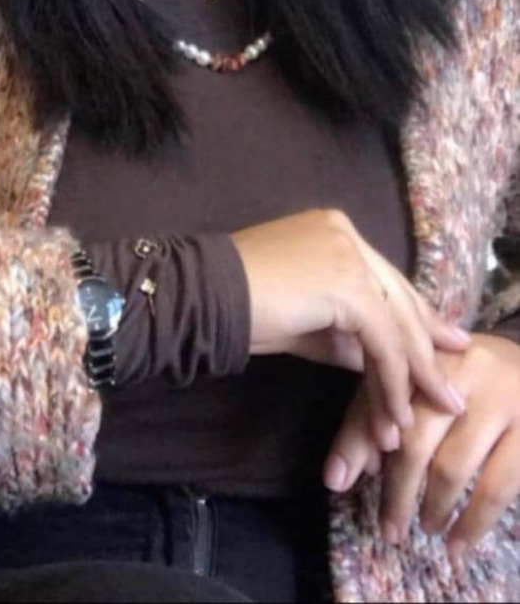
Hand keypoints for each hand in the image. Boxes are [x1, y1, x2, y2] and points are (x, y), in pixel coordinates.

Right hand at [231, 209, 468, 433]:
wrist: (206, 296)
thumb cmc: (242, 307)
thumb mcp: (304, 322)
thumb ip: (343, 334)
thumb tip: (377, 364)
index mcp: (333, 231)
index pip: (385, 279)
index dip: (415, 317)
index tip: (443, 347)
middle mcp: (346, 233)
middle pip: (398, 297)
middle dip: (426, 349)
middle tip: (447, 392)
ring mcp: (349, 254)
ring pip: (395, 322)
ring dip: (407, 378)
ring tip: (409, 422)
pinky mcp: (348, 284)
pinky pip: (382, 340)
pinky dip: (390, 381)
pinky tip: (390, 413)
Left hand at [323, 333, 519, 565]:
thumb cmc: (465, 376)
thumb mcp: (420, 380)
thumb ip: (378, 414)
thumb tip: (340, 473)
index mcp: (425, 354)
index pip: (381, 397)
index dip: (358, 439)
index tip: (337, 481)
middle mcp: (461, 371)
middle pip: (415, 438)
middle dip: (396, 489)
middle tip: (388, 527)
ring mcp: (499, 401)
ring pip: (453, 466)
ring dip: (432, 507)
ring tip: (426, 528)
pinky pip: (497, 487)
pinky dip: (474, 523)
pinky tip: (459, 543)